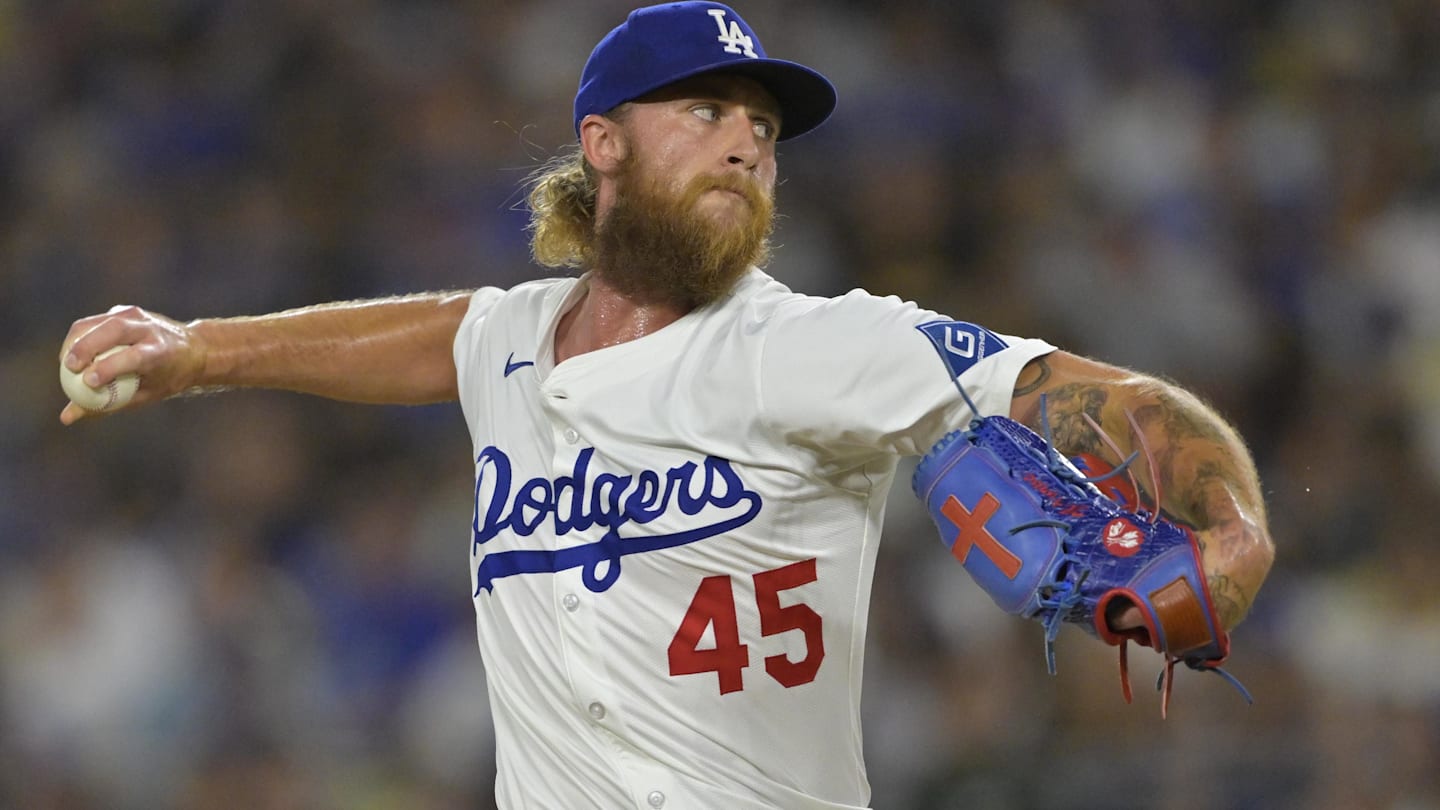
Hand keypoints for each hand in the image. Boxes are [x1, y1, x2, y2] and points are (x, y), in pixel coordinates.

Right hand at [59, 305, 205, 423]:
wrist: (193, 348)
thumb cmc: (166, 378)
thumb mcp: (144, 395)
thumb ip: (106, 405)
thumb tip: (66, 417)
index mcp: (161, 352)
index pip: (134, 356)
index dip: (110, 367)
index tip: (88, 381)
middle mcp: (150, 329)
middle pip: (114, 330)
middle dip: (87, 347)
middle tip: (69, 367)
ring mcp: (137, 316)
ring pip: (100, 322)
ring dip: (77, 340)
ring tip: (65, 362)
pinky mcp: (124, 311)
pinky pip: (96, 321)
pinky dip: (80, 336)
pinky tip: (73, 353)